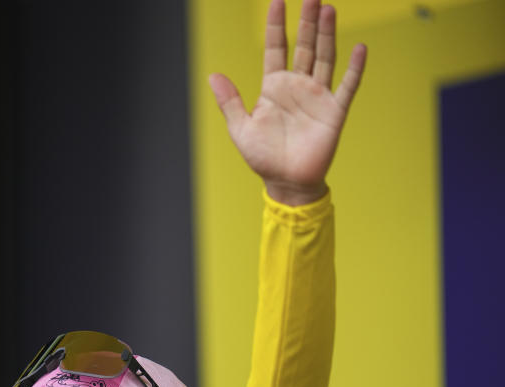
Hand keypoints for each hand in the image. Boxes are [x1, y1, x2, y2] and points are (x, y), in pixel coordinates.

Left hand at [209, 0, 366, 205]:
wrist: (286, 182)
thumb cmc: (263, 157)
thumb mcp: (240, 128)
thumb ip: (230, 101)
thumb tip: (213, 76)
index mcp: (274, 87)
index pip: (277, 48)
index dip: (276, 26)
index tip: (277, 1)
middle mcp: (298, 86)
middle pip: (305, 46)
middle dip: (307, 22)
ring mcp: (317, 97)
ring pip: (325, 58)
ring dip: (327, 34)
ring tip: (328, 9)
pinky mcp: (334, 112)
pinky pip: (347, 86)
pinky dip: (354, 68)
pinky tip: (359, 48)